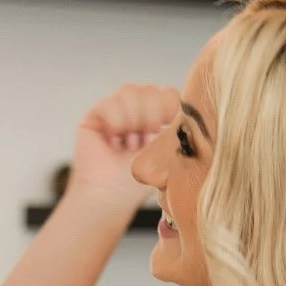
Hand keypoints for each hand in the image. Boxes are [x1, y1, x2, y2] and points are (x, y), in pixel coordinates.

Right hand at [68, 83, 178, 211]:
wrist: (110, 197)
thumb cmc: (138, 182)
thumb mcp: (166, 152)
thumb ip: (177, 126)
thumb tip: (190, 107)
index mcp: (156, 116)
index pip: (168, 92)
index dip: (169, 106)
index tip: (167, 128)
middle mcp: (135, 109)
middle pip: (149, 88)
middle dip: (151, 114)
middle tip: (146, 139)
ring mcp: (114, 109)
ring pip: (129, 90)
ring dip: (133, 120)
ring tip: (131, 144)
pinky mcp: (94, 115)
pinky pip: (108, 102)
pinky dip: (115, 123)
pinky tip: (115, 141)